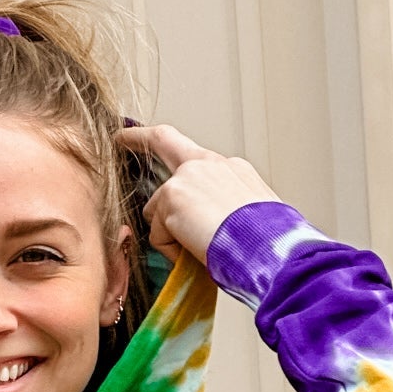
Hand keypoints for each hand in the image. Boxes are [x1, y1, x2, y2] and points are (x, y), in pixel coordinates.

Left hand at [117, 124, 279, 266]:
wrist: (271, 248)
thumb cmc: (270, 244)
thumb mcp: (252, 221)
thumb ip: (224, 214)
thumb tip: (208, 233)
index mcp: (233, 171)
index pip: (197, 155)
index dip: (176, 150)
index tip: (160, 140)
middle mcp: (209, 164)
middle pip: (164, 142)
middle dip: (139, 138)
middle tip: (121, 138)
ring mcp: (188, 177)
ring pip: (157, 208)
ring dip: (169, 235)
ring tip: (201, 250)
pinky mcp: (172, 197)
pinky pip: (158, 234)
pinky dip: (171, 251)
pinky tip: (196, 254)